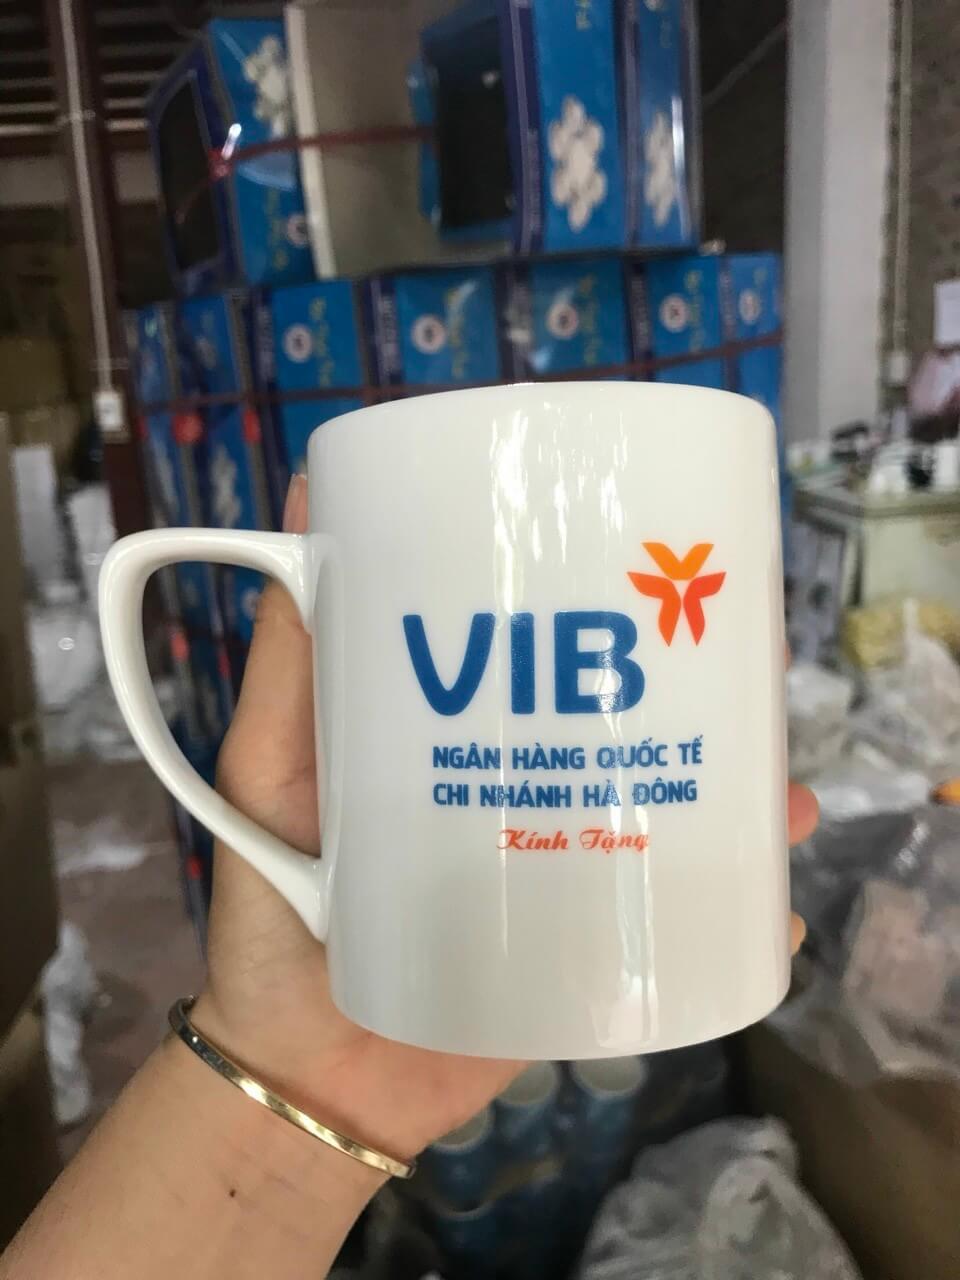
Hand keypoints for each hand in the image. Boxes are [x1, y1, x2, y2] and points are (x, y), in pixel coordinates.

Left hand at [196, 475, 817, 1163]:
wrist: (303, 1076)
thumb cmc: (272, 917)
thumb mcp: (269, 764)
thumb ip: (289, 658)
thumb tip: (308, 504)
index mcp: (466, 738)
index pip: (554, 659)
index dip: (615, 610)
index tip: (668, 565)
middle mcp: (525, 795)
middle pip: (628, 732)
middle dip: (701, 698)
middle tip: (754, 671)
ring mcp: (558, 879)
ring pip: (668, 823)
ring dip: (740, 803)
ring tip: (785, 794)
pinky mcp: (578, 959)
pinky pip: (670, 931)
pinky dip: (733, 917)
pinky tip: (774, 903)